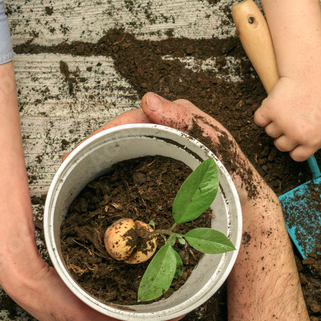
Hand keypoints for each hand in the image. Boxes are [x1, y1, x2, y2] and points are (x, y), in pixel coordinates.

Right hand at [0, 251, 180, 320]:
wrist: (29, 279)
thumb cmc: (51, 301)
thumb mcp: (83, 317)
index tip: (182, 306)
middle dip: (162, 314)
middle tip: (180, 295)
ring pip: (136, 317)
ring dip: (151, 304)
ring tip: (167, 289)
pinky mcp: (99, 309)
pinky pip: (127, 304)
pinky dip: (138, 296)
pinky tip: (145, 284)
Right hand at [92, 92, 279, 213]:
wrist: (250, 221)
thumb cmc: (237, 185)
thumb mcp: (215, 150)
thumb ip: (186, 123)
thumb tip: (147, 99)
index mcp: (181, 121)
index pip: (134, 119)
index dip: (106, 132)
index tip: (86, 148)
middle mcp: (171, 136)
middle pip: (125, 137)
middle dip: (96, 148)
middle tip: (70, 163)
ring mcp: (166, 158)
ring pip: (126, 156)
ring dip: (101, 165)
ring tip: (76, 178)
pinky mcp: (164, 180)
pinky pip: (133, 178)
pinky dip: (114, 184)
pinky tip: (97, 194)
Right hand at [254, 72, 320, 162]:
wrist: (310, 72)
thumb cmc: (320, 95)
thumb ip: (315, 137)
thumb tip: (301, 151)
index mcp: (313, 139)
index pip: (297, 156)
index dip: (295, 147)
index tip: (295, 139)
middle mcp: (297, 134)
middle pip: (281, 146)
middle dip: (284, 135)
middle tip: (290, 119)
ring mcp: (282, 123)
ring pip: (270, 132)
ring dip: (274, 121)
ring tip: (286, 106)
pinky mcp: (269, 110)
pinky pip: (259, 120)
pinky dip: (263, 113)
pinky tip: (275, 103)